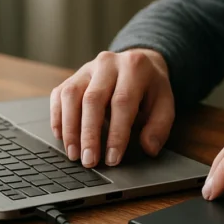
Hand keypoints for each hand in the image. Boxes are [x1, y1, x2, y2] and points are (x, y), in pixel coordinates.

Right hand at [50, 49, 174, 167]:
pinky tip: (62, 137)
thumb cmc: (151, 88)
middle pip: (93, 99)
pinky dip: (58, 117)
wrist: (139, 62)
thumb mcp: (165, 103)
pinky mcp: (74, 75)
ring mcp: (88, 68)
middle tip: (89, 161)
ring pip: (71, 95)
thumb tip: (149, 148)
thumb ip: (159, 126)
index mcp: (135, 67)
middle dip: (89, 134)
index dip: (116, 133)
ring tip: (74, 153)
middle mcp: (108, 63)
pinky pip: (59, 94)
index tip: (113, 159)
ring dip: (70, 128)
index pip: (122, 102)